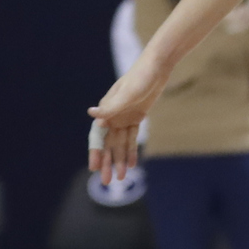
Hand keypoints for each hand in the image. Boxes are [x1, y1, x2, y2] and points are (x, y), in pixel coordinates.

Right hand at [86, 52, 170, 179]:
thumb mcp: (128, 93)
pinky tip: (131, 164)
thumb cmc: (140, 77)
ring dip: (119, 160)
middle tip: (106, 182)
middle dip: (107, 162)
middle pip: (108, 143)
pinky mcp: (136, 116)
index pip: (98, 136)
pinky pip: (132, 137)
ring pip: (120, 143)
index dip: (95, 152)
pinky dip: (131, 150)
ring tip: (121, 178)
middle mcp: (112, 115)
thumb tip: (92, 114)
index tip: (93, 168)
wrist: (156, 66)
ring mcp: (124, 117)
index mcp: (106, 109)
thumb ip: (112, 106)